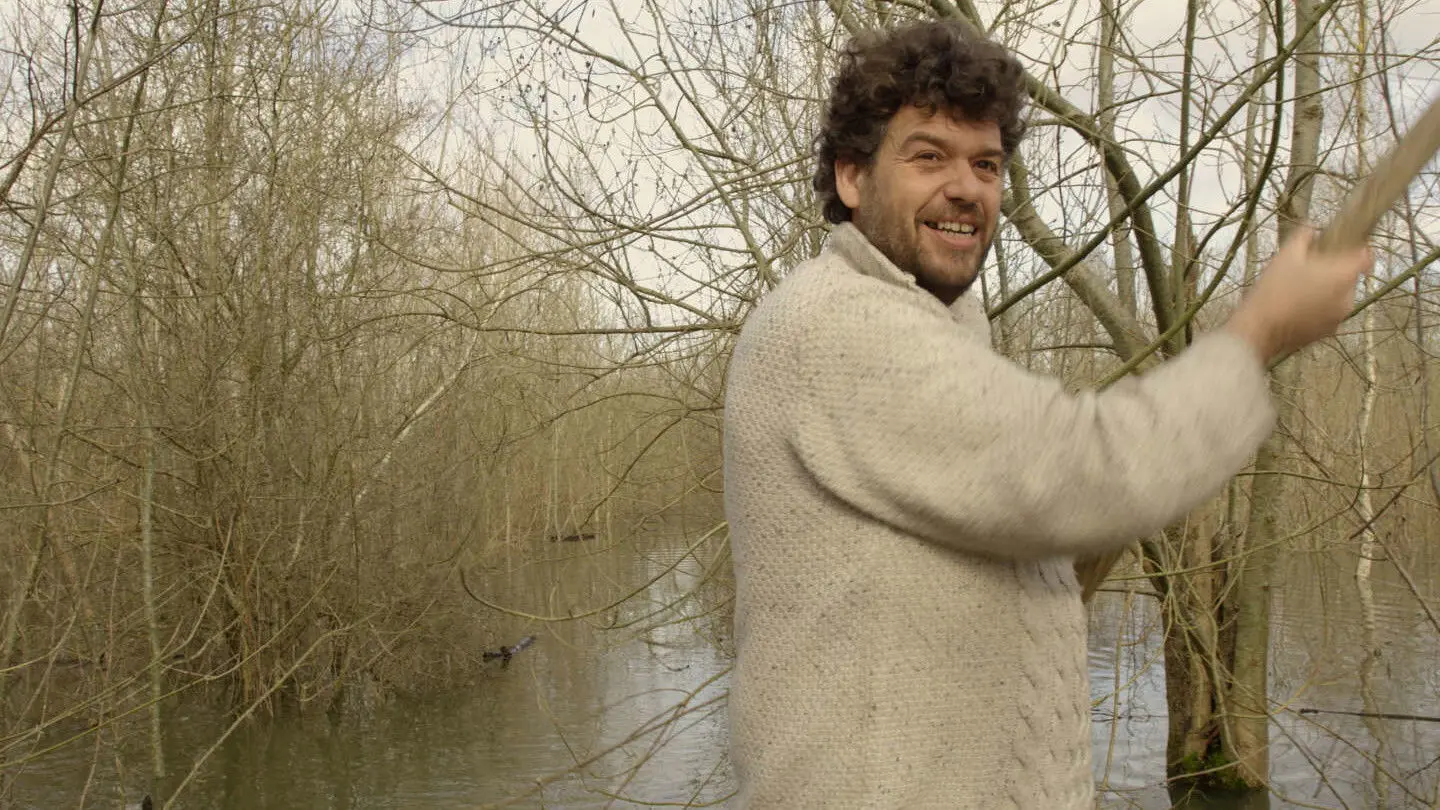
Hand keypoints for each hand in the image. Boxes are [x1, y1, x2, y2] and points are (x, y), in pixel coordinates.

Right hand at [1224, 227, 1372, 362]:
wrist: (1258, 329)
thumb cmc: (1274, 289)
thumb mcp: (1286, 255)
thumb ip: (1303, 236)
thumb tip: (1311, 228)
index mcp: (1343, 276)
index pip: (1367, 257)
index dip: (1359, 248)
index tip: (1343, 245)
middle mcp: (1348, 298)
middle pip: (1350, 277)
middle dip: (1335, 271)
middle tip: (1310, 268)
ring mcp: (1338, 318)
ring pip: (1339, 296)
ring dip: (1327, 290)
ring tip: (1300, 289)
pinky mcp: (1327, 332)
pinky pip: (1329, 313)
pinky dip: (1320, 308)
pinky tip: (1297, 307)